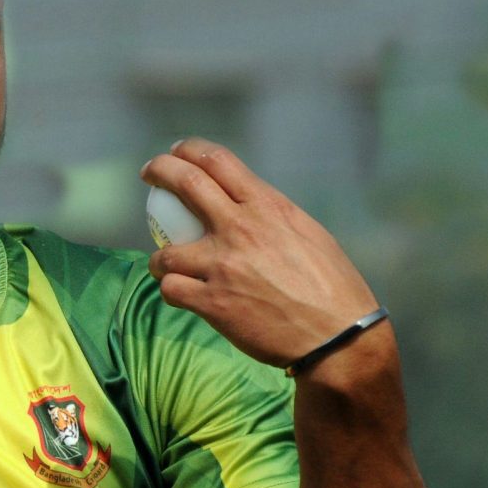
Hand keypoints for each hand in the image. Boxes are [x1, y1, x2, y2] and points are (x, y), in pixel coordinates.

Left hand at [140, 138, 380, 368]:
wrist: (337, 336)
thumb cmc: (330, 287)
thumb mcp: (307, 234)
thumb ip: (271, 217)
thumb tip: (246, 205)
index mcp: (267, 207)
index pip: (218, 161)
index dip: (190, 150)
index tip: (176, 152)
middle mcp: (240, 228)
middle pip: (186, 183)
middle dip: (159, 171)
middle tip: (149, 174)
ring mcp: (222, 265)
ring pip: (164, 251)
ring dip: (159, 257)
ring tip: (164, 264)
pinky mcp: (211, 302)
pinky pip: (171, 289)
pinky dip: (171, 290)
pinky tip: (181, 294)